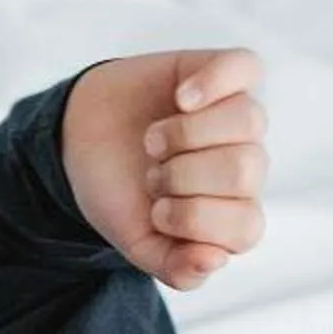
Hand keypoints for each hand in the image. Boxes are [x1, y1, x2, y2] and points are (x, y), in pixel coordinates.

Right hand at [57, 47, 268, 291]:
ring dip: (187, 134)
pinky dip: (215, 82)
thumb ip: (174, 267)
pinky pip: (246, 67)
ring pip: (249, 120)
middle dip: (184, 175)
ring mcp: (237, 117)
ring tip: (154, 142)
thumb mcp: (137, 242)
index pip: (246, 228)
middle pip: (246, 169)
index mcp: (232, 215)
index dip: (194, 220)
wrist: (83, 142)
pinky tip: (182, 97)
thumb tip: (214, 260)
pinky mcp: (222, 74)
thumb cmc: (119, 194)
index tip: (155, 212)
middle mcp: (244, 166)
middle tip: (152, 175)